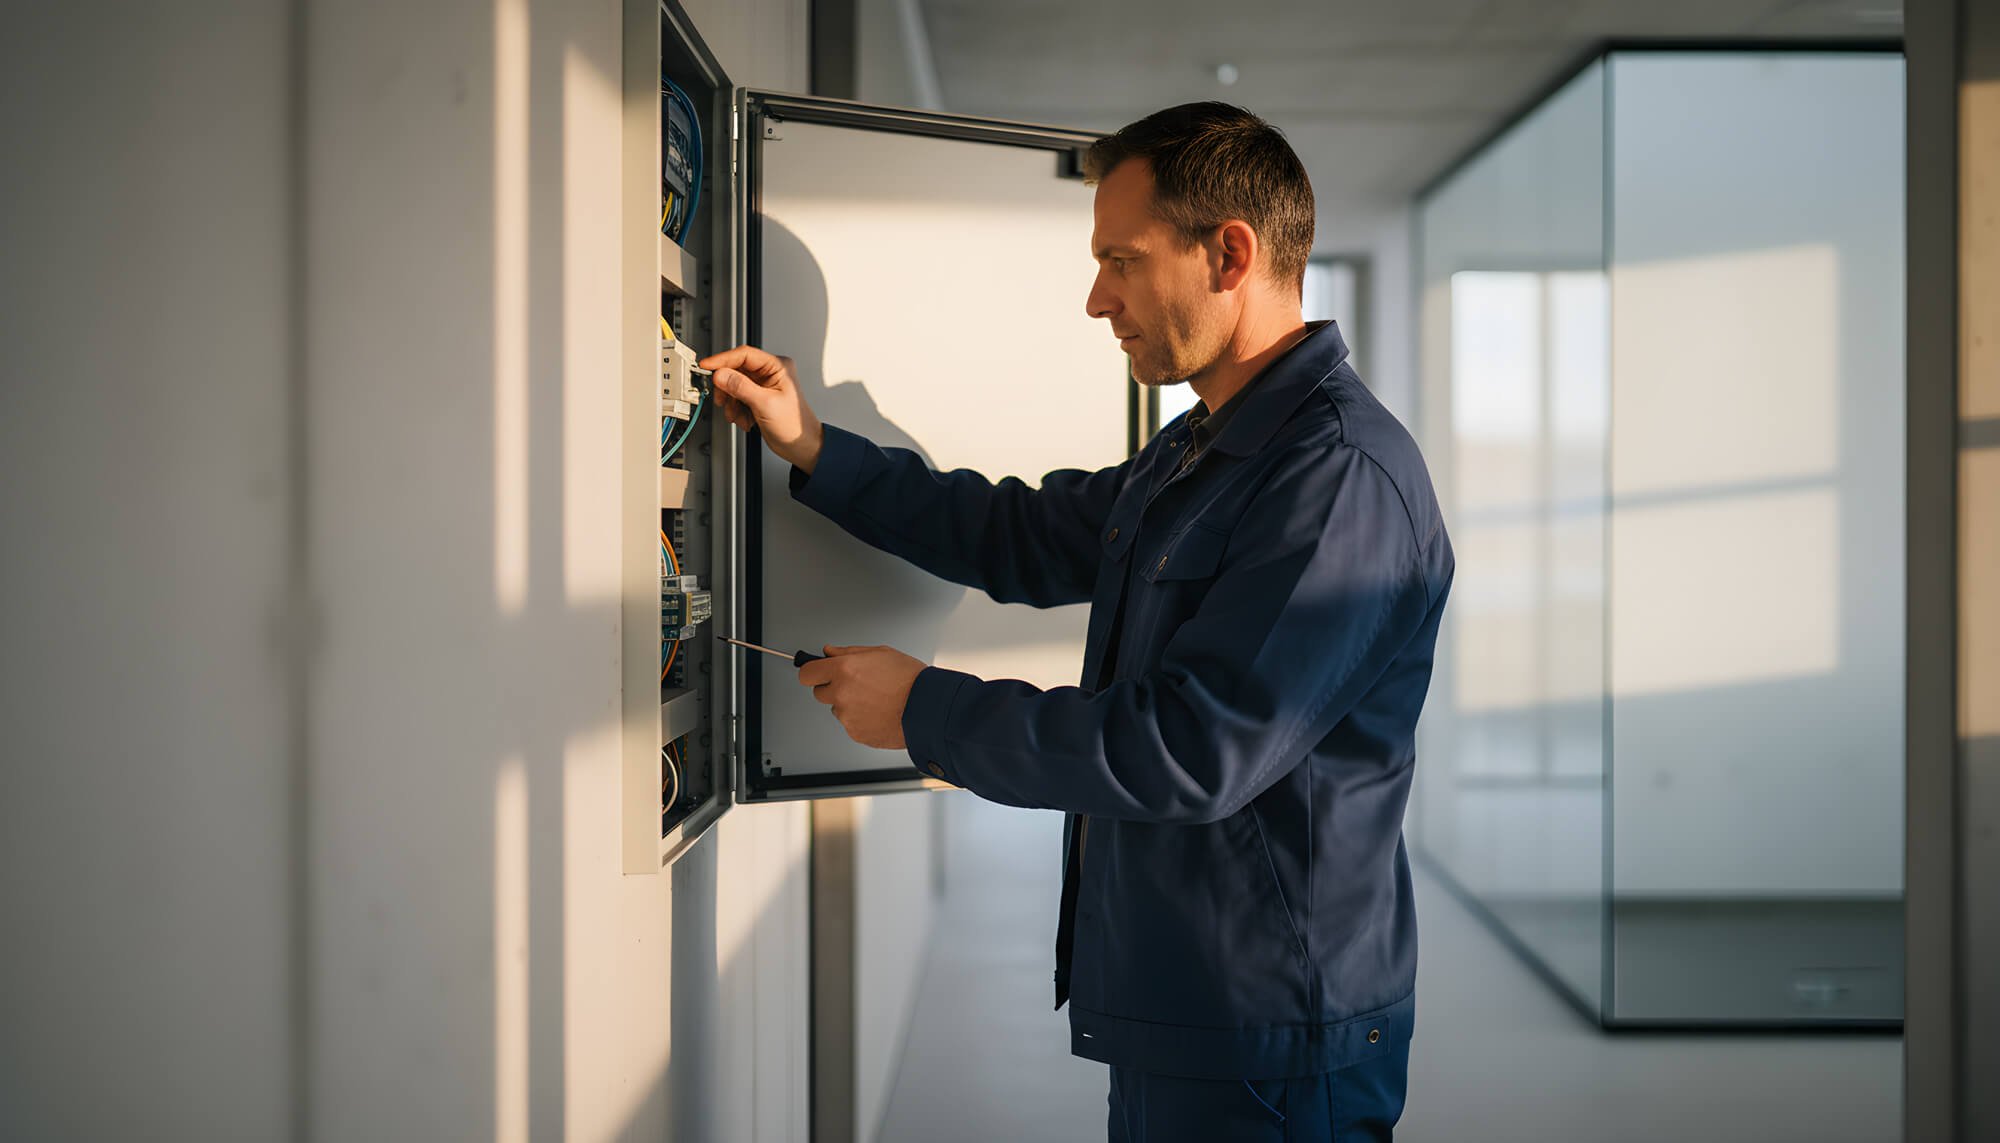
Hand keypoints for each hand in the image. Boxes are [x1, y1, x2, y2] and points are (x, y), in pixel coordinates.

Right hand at [698, 344, 825, 473]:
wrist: (800, 446)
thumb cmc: (794, 425)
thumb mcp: (765, 404)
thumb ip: (741, 387)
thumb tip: (721, 374)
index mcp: (777, 366)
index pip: (744, 355)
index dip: (723, 360)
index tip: (707, 366)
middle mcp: (770, 373)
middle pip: (736, 370)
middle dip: (727, 388)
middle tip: (722, 400)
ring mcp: (763, 385)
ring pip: (734, 385)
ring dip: (731, 403)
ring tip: (738, 415)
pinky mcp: (757, 397)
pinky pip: (737, 398)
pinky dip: (736, 409)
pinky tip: (745, 419)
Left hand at [797, 644, 927, 749]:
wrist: (928, 708)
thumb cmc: (911, 679)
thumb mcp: (881, 653)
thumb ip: (849, 652)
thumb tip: (830, 652)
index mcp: (844, 670)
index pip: (807, 673)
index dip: (812, 671)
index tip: (816, 672)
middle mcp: (841, 694)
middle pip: (819, 693)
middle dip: (832, 688)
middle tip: (856, 684)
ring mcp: (847, 716)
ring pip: (837, 709)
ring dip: (849, 704)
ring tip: (876, 699)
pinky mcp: (856, 733)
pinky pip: (850, 724)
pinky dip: (861, 719)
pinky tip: (879, 712)